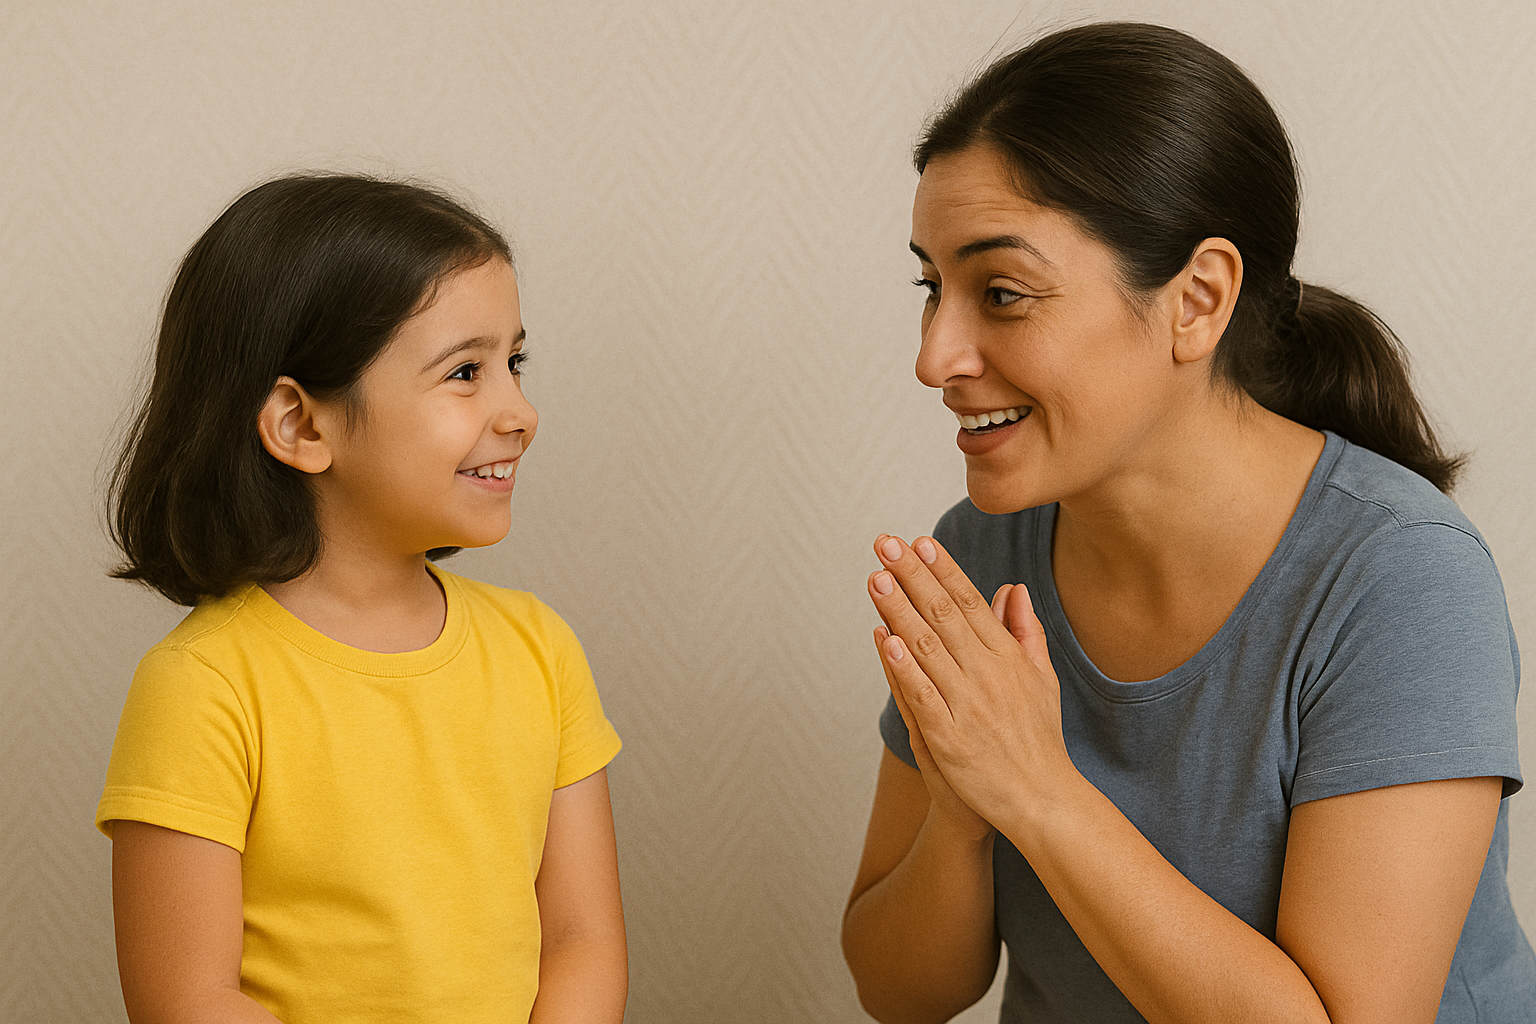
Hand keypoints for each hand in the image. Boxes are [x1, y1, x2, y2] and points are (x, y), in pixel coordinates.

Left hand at [867, 534, 1075, 826]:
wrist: (1042, 798)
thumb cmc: (1039, 738)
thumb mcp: (1041, 678)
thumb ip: (1024, 632)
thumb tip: (1012, 589)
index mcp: (1008, 658)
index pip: (970, 603)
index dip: (943, 571)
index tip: (919, 542)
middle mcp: (988, 675)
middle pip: (944, 615)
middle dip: (912, 576)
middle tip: (885, 544)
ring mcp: (968, 705)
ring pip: (926, 648)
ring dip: (898, 610)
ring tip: (875, 578)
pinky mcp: (949, 737)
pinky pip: (922, 695)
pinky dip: (902, 666)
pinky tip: (883, 639)